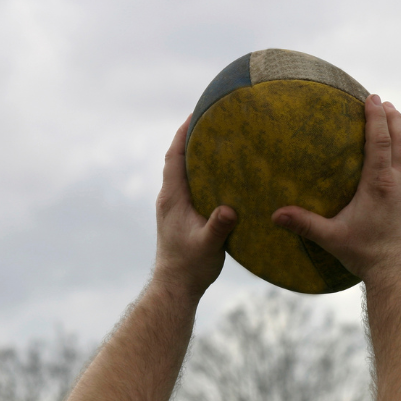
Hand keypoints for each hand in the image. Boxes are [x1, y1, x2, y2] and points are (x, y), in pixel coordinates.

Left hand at [153, 115, 236, 299]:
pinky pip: (188, 183)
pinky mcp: (180, 214)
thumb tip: (230, 210)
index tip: (194, 114)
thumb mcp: (208, 246)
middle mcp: (170, 198)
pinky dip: (198, 170)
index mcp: (173, 199)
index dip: (182, 135)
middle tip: (209, 120)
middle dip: (190, 137)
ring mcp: (173, 206)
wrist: (176, 286)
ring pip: (182, 171)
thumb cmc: (190, 266)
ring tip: (215, 139)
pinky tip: (217, 172)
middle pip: (176, 159)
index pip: (174, 158)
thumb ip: (218, 227)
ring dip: (193, 154)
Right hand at [272, 95, 400, 285]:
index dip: (376, 116)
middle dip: (394, 118)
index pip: (381, 140)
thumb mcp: (331, 238)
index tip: (373, 98)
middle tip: (385, 103)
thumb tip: (274, 215)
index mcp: (380, 184)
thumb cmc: (366, 255)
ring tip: (399, 120)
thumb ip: (303, 224)